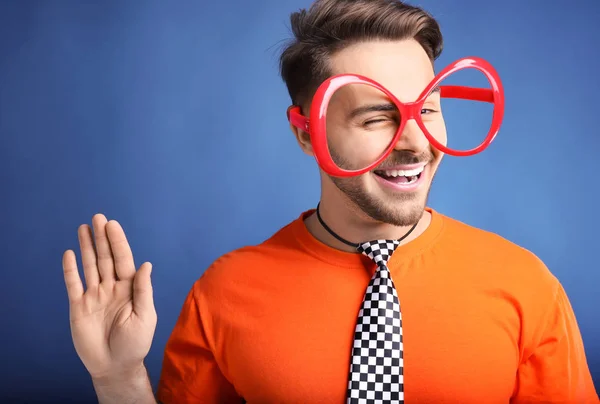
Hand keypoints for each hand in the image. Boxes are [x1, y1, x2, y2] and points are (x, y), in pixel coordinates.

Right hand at [62, 214, 156, 380]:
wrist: (115, 366)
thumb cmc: (136, 343)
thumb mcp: (145, 316)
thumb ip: (143, 290)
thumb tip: (146, 264)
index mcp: (130, 288)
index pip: (123, 260)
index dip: (118, 242)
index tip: (112, 225)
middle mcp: (111, 288)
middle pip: (105, 258)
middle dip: (102, 238)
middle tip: (98, 217)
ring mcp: (94, 296)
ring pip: (90, 266)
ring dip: (87, 247)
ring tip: (84, 227)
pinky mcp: (79, 307)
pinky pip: (73, 284)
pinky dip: (71, 270)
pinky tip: (70, 253)